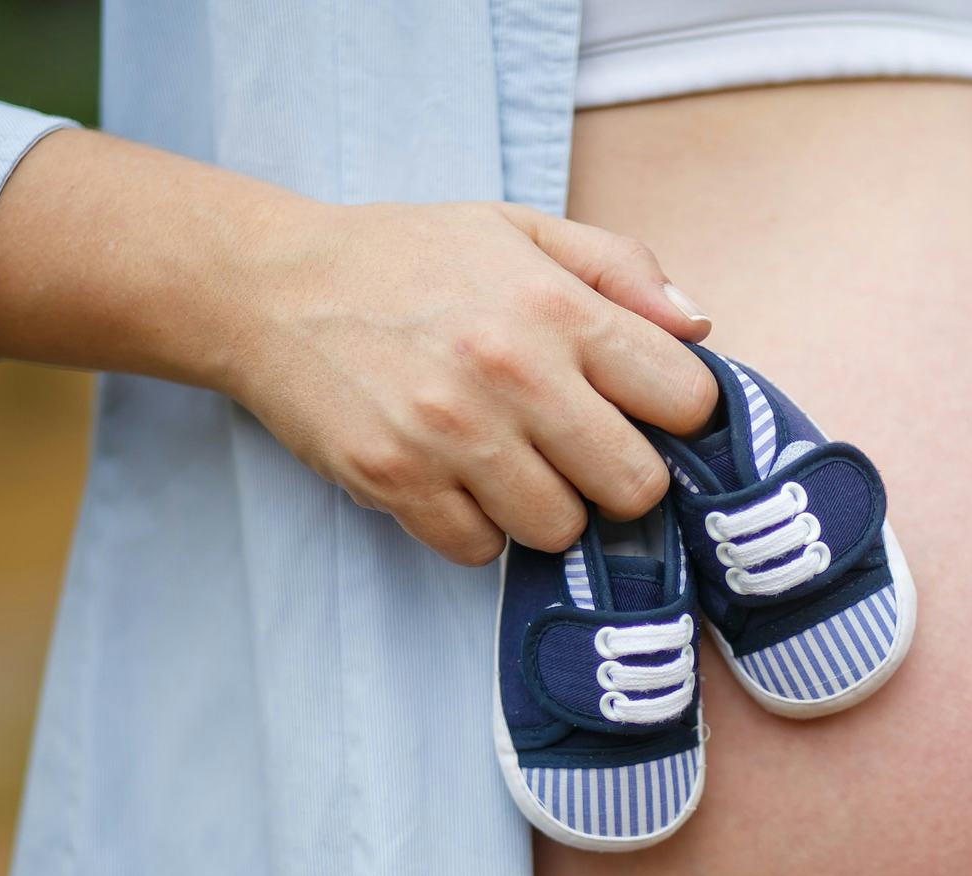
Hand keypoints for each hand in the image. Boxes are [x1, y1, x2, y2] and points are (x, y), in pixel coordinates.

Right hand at [229, 200, 717, 564]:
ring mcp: (452, 436)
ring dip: (544, 507)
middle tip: (580, 451)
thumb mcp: (521, 229)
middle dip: (620, 478)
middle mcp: (514, 374)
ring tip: (509, 461)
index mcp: (559, 308)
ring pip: (559, 530)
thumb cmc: (410, 258)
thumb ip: (622, 270)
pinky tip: (453, 479)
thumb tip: (700, 328)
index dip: (676, 412)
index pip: (686, 399)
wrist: (271, 285)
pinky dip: (474, 527)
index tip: (643, 408)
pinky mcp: (396, 482)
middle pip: (635, 487)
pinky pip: (479, 550)